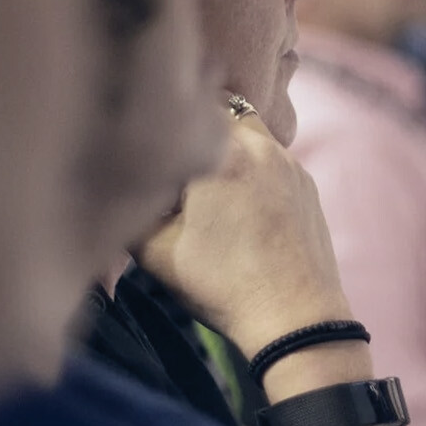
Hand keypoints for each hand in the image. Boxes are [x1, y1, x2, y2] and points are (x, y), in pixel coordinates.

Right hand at [133, 115, 353, 356]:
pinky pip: (273, 158)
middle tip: (176, 168)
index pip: (185, 106)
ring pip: (250, 133)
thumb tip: (117, 181)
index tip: (150, 148)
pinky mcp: (308, 184)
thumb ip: (131, 206)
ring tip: (209, 188)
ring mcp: (290, 163)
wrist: (294, 318)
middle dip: (196, 132)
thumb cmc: (221, 285)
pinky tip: (241, 205)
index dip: (163, 124)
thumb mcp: (153, 251)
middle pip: (220, 113)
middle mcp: (261, 145)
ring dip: (228, 147)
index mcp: (222, 152)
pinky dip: (253, 168)